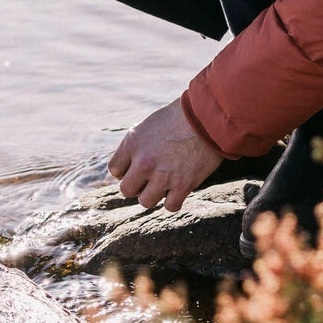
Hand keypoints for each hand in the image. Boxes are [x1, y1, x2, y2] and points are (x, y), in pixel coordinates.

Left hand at [108, 98, 222, 211]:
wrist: (208, 117)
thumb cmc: (180, 115)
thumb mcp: (150, 124)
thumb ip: (138, 145)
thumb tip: (133, 164)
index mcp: (133, 143)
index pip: (115, 170)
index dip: (125, 170)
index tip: (135, 168)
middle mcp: (144, 162)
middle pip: (127, 190)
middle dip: (137, 185)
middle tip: (150, 178)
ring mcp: (162, 176)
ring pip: (145, 202)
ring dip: (154, 194)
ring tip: (165, 184)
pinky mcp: (183, 186)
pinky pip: (170, 206)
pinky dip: (173, 201)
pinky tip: (178, 191)